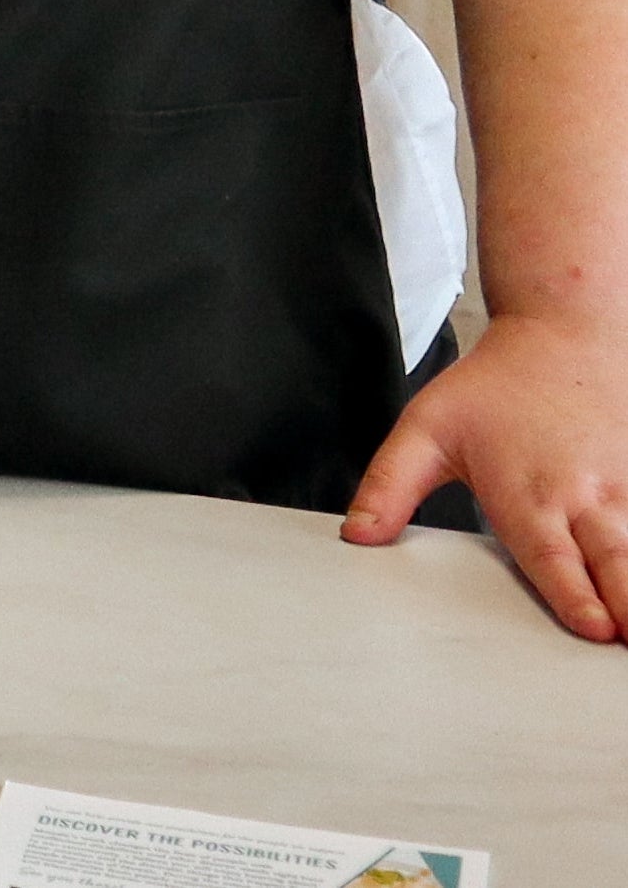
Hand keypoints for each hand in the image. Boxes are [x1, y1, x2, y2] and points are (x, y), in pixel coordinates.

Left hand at [345, 312, 627, 638]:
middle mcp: (582, 497)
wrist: (564, 331)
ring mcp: (623, 490)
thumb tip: (358, 534)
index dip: (574, 595)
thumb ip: (390, 484)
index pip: (552, 556)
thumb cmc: (496, 387)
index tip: (594, 628)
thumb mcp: (427, 425)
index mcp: (527, 494)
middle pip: (615, 563)